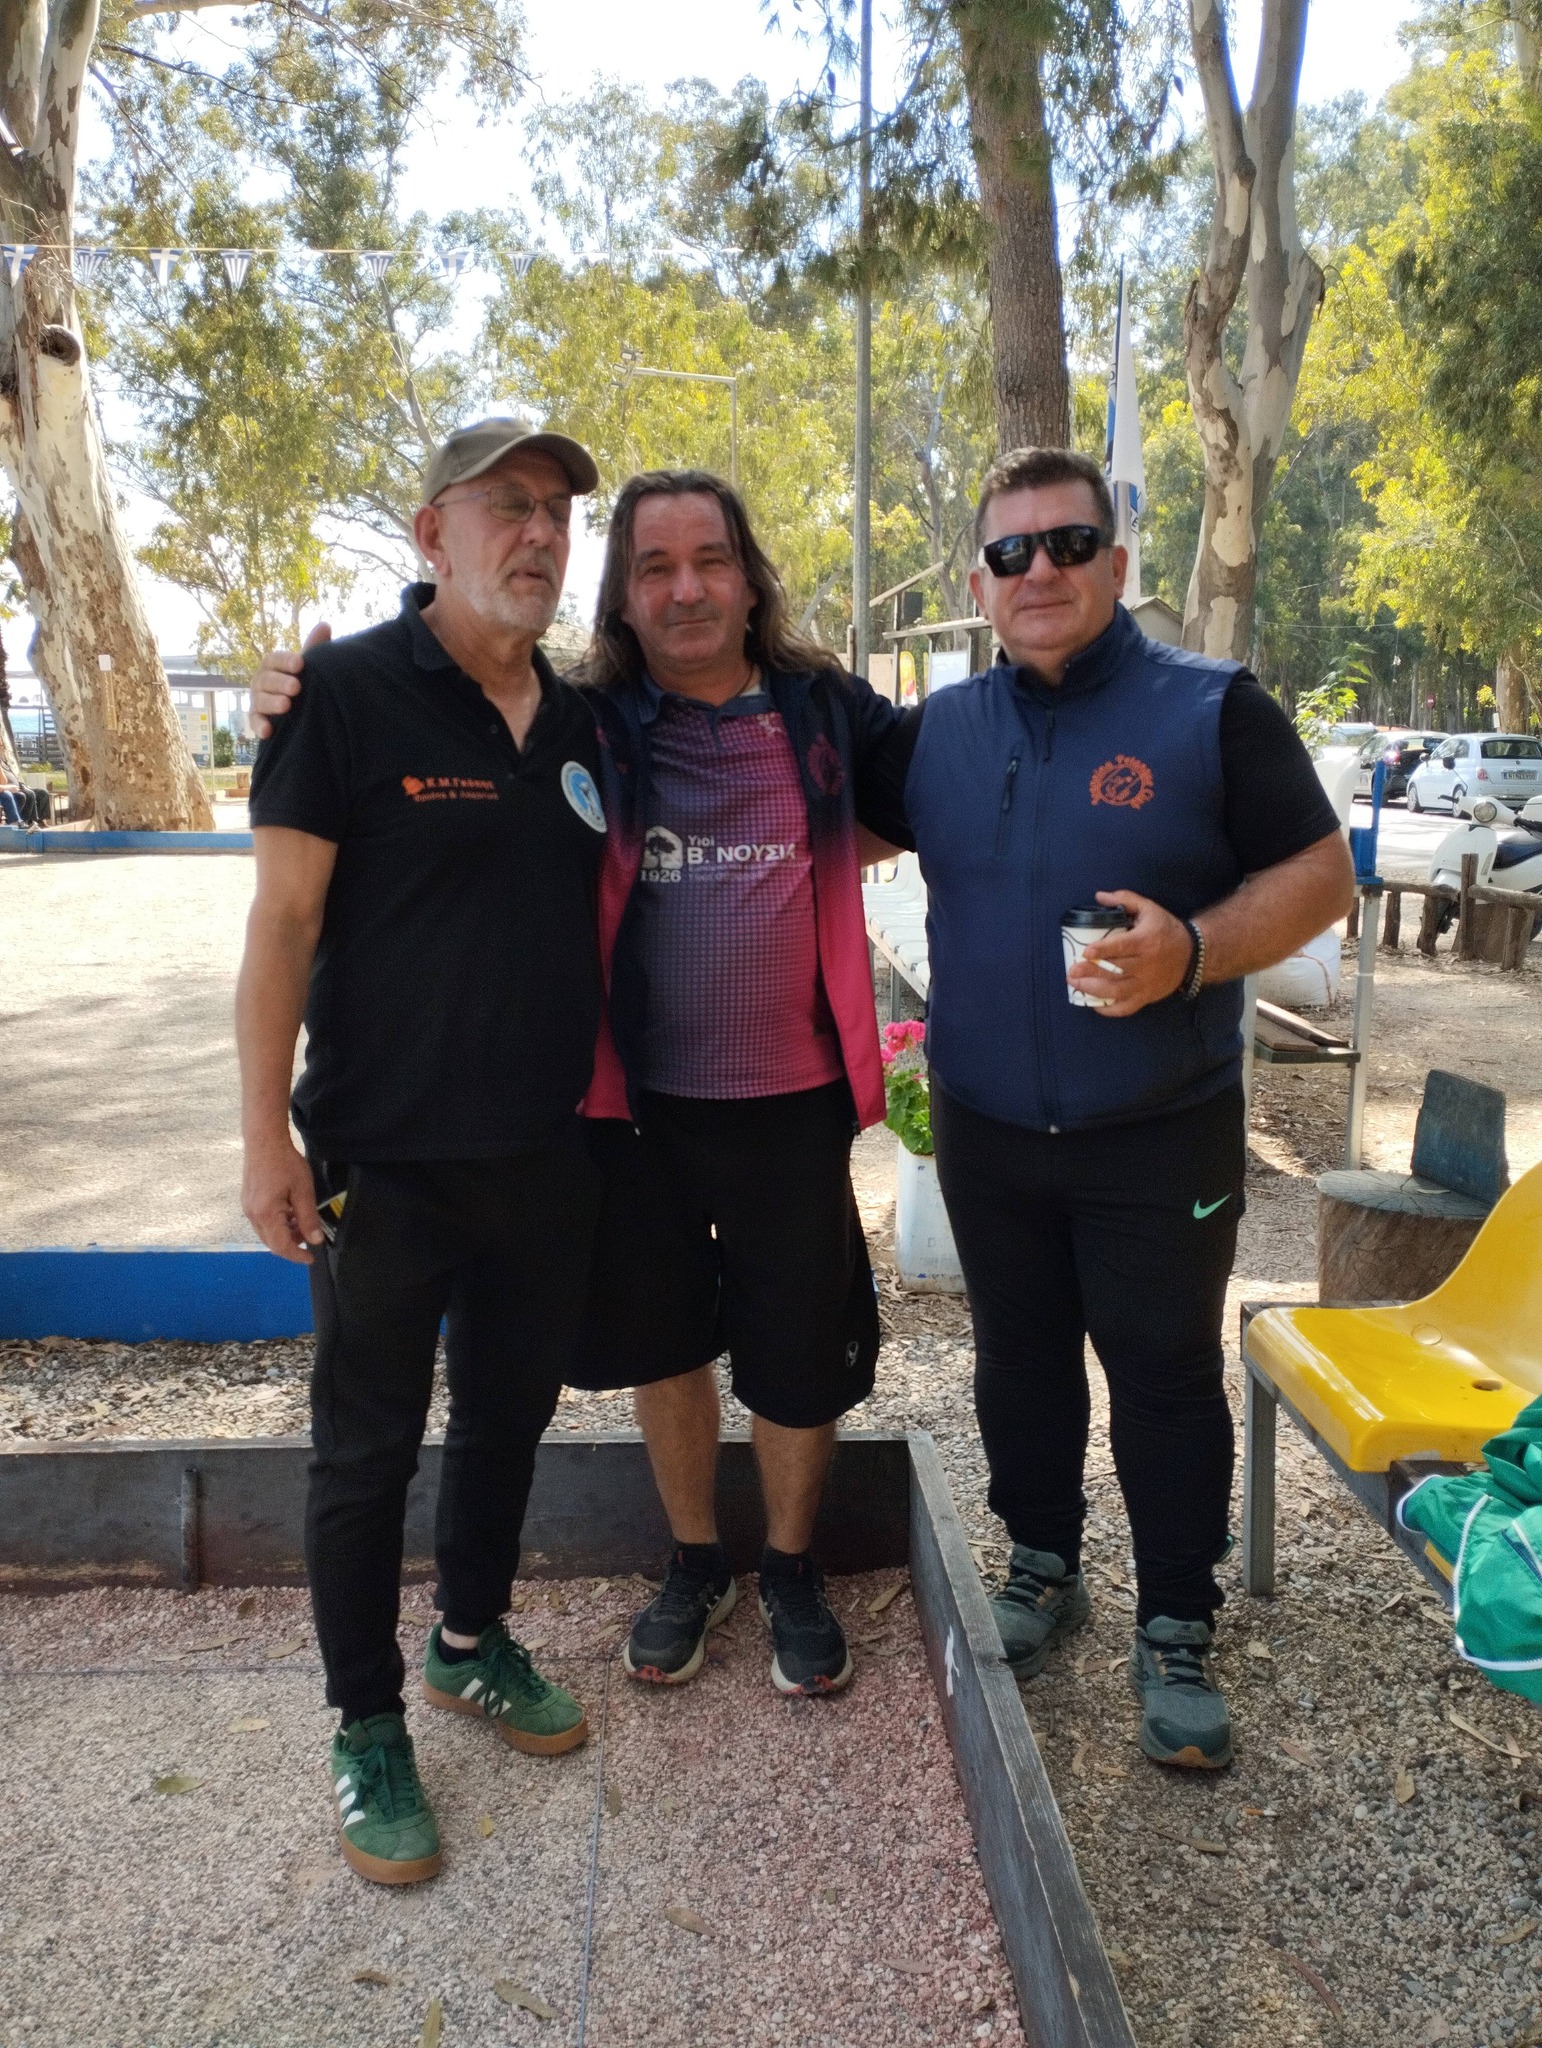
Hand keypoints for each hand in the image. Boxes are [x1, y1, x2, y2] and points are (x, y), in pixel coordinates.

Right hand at [243, 1136, 325, 1262]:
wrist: (264, 1142)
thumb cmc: (285, 1163)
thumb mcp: (303, 1191)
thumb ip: (308, 1218)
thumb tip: (314, 1240)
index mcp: (266, 1214)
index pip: (281, 1246)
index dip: (296, 1255)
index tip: (310, 1258)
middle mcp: (253, 1215)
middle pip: (272, 1242)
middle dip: (291, 1245)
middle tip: (309, 1238)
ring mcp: (247, 1208)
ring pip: (267, 1233)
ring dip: (284, 1234)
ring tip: (301, 1222)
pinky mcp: (247, 1202)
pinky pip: (262, 1222)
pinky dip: (277, 1224)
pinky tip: (289, 1213)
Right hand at [247, 621, 329, 738]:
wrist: (296, 710)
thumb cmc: (301, 681)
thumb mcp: (307, 666)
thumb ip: (314, 647)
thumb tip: (325, 625)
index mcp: (272, 665)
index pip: (275, 659)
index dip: (286, 661)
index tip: (300, 664)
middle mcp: (261, 681)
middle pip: (267, 679)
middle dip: (280, 683)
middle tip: (296, 687)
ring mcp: (257, 700)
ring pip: (260, 700)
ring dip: (272, 702)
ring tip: (286, 705)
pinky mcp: (257, 719)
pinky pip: (255, 722)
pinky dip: (260, 726)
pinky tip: (269, 731)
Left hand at [1069, 889, 1192, 1017]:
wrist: (1193, 955)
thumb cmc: (1166, 930)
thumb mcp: (1150, 909)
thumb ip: (1125, 899)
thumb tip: (1099, 896)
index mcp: (1145, 941)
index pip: (1122, 947)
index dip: (1103, 950)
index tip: (1085, 952)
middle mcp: (1146, 964)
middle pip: (1116, 971)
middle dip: (1091, 972)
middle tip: (1071, 972)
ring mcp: (1146, 983)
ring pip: (1118, 991)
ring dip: (1094, 990)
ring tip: (1075, 985)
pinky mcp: (1147, 997)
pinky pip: (1127, 1008)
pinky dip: (1109, 1009)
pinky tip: (1093, 1003)